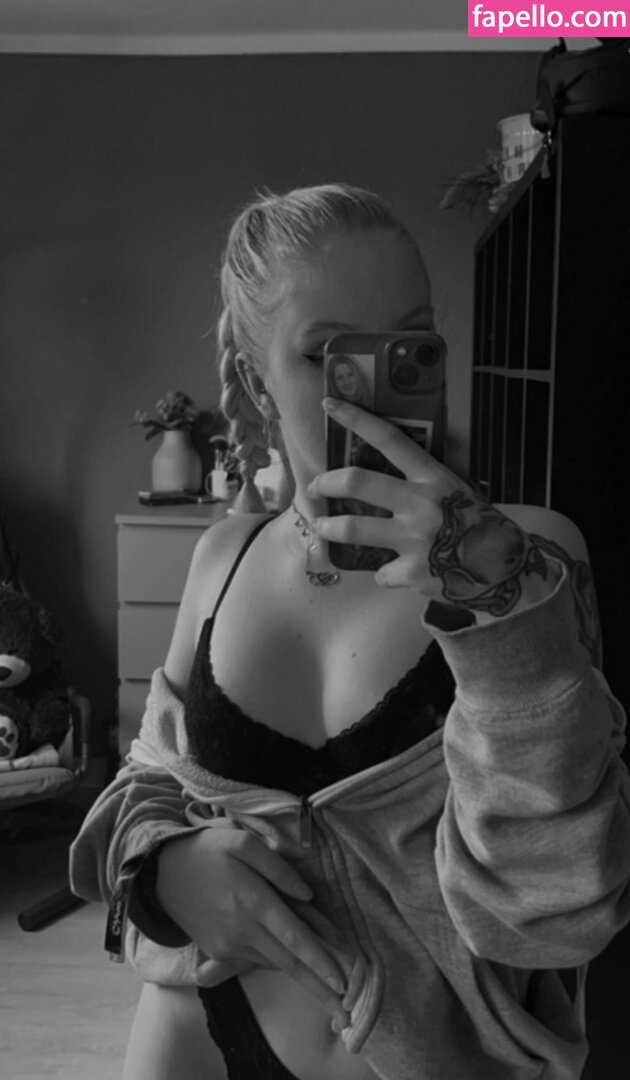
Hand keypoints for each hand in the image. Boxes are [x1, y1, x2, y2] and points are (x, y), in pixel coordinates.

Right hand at [156, 826, 349, 1026]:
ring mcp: (227, 945)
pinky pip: (256, 959)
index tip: (343, 983)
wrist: (159, 870)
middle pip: (288, 964)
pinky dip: (278, 961)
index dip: (320, 961)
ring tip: (330, 990)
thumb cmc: (206, 849)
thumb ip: (278, 868)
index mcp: (251, 901)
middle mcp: (241, 930)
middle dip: (319, 989)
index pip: (294, 938)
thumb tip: (307, 896)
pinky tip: (297, 964)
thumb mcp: (242, 842)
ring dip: (302, 977)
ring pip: (274, 963)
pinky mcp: (217, 951)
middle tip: (346, 1014)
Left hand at [308, 398, 556, 616]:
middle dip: (326, 482)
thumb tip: (383, 481)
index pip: (390, 439)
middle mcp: (420, 503)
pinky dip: (386, 574)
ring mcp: (414, 539)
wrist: (510, 571)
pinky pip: (382, 572)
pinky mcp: (412, 573)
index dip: (357, 419)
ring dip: (329, 528)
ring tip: (321, 529)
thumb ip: (424, 485)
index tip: (330, 405)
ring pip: (353, 528)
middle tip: (314, 487)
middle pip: (357, 481)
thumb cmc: (481, 526)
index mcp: (433, 477)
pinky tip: (400, 574)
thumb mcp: (458, 492)